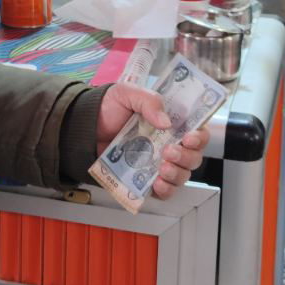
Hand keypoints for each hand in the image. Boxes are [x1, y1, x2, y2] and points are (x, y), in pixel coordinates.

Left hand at [96, 85, 208, 199]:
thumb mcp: (127, 93)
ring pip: (182, 175)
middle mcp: (169, 144)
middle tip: (169, 152)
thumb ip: (148, 101)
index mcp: (171, 122)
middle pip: (193, 156)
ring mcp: (158, 163)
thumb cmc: (109, 108)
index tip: (189, 137)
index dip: (200, 137)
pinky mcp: (146, 179)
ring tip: (162, 168)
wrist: (84, 127)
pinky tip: (157, 184)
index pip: (197, 131)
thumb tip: (166, 122)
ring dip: (177, 174)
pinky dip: (165, 190)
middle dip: (186, 157)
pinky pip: (164, 191)